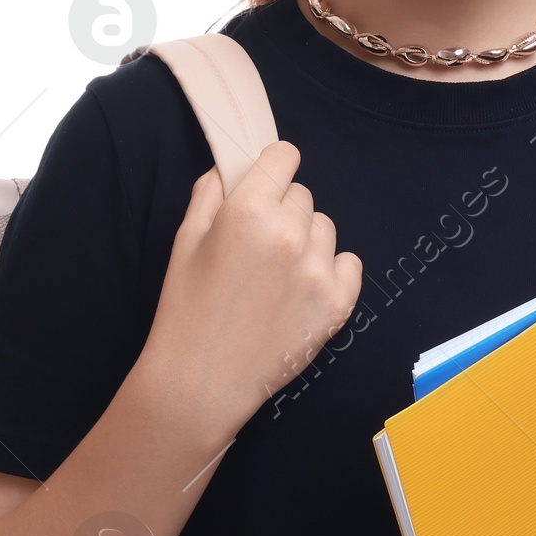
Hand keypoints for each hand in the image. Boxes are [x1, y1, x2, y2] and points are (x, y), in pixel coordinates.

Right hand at [144, 140, 363, 436]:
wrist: (202, 379)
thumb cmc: (187, 308)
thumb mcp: (185, 239)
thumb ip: (212, 192)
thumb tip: (235, 167)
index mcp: (248, 211)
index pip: (284, 156)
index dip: (272, 168)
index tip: (265, 186)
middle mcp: (290, 234)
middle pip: (302, 195)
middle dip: (282, 210)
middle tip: (258, 247)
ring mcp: (319, 270)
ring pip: (325, 228)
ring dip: (306, 240)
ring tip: (276, 274)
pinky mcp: (339, 302)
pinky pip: (350, 263)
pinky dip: (331, 271)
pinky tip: (301, 290)